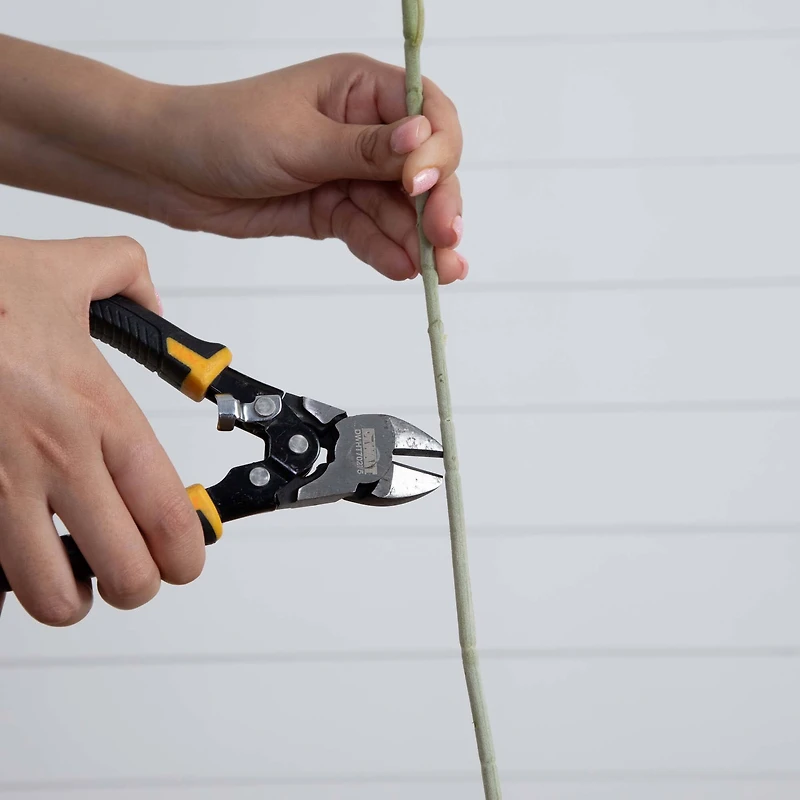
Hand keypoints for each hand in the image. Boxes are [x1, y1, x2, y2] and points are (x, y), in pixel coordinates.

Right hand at [0, 236, 203, 624]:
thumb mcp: (64, 269)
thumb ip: (125, 274)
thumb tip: (154, 303)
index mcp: (98, 411)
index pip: (166, 513)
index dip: (186, 553)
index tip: (186, 559)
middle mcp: (57, 457)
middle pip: (125, 572)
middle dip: (137, 585)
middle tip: (133, 571)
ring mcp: (0, 486)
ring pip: (52, 594)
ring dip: (71, 598)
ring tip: (75, 577)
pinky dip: (9, 584)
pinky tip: (19, 558)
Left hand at [150, 54, 465, 283]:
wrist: (168, 170)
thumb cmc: (221, 130)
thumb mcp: (299, 138)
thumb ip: (364, 150)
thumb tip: (423, 142)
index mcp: (359, 90)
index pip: (427, 115)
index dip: (438, 151)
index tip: (423, 185)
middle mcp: (362, 131)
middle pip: (423, 169)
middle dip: (437, 206)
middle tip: (445, 242)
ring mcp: (348, 174)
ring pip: (399, 209)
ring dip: (420, 241)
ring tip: (438, 272)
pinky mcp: (332, 211)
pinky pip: (369, 232)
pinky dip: (386, 250)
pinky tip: (403, 268)